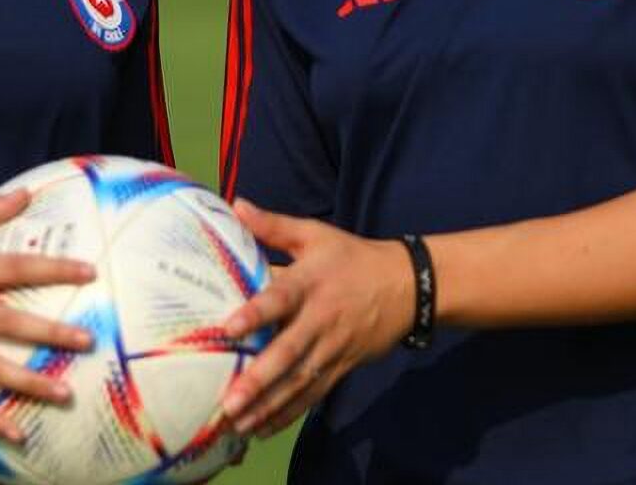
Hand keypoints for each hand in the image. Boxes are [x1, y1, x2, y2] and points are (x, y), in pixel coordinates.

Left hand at [217, 200, 413, 437]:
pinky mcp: (341, 367)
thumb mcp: (315, 234)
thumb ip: (273, 226)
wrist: (407, 285)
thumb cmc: (351, 258)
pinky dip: (288, 414)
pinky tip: (261, 430)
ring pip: (298, 382)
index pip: (280, 298)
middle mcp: (320, 319)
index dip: (255, 313)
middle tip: (229, 401)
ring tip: (237, 425)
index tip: (228, 328)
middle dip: (259, 379)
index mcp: (310, 283)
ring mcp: (332, 348)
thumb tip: (235, 204)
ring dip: (268, 406)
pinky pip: (312, 395)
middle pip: (288, 352)